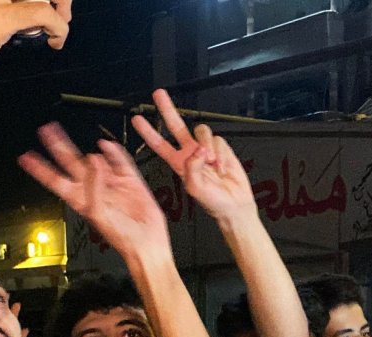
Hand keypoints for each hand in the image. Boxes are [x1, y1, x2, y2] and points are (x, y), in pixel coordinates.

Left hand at [19, 124, 170, 261]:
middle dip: (58, 146)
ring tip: (88, 143)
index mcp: (80, 198)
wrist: (146, 241)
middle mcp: (94, 188)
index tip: (26, 158)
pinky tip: (106, 146)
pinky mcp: (130, 180)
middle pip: (70, 163)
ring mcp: (111, 182)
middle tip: (47, 130)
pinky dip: (113, 152)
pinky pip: (120, 161)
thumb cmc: (122, 236)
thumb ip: (94, 185)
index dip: (40, 169)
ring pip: (95, 159)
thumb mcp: (98, 212)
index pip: (55, 180)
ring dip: (89, 151)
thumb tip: (94, 159)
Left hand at [131, 90, 256, 222]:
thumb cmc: (213, 202)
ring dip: (207, 145)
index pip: (159, 144)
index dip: (148, 132)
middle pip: (176, 125)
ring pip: (201, 131)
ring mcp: (206, 149)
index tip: (138, 120)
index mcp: (179, 163)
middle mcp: (191, 153)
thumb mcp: (195, 189)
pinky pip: (218, 140)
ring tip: (211, 162)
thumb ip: (193, 169)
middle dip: (167, 109)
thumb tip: (198, 151)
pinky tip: (221, 166)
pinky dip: (221, 153)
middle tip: (158, 95)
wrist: (234, 205)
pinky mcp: (221, 148)